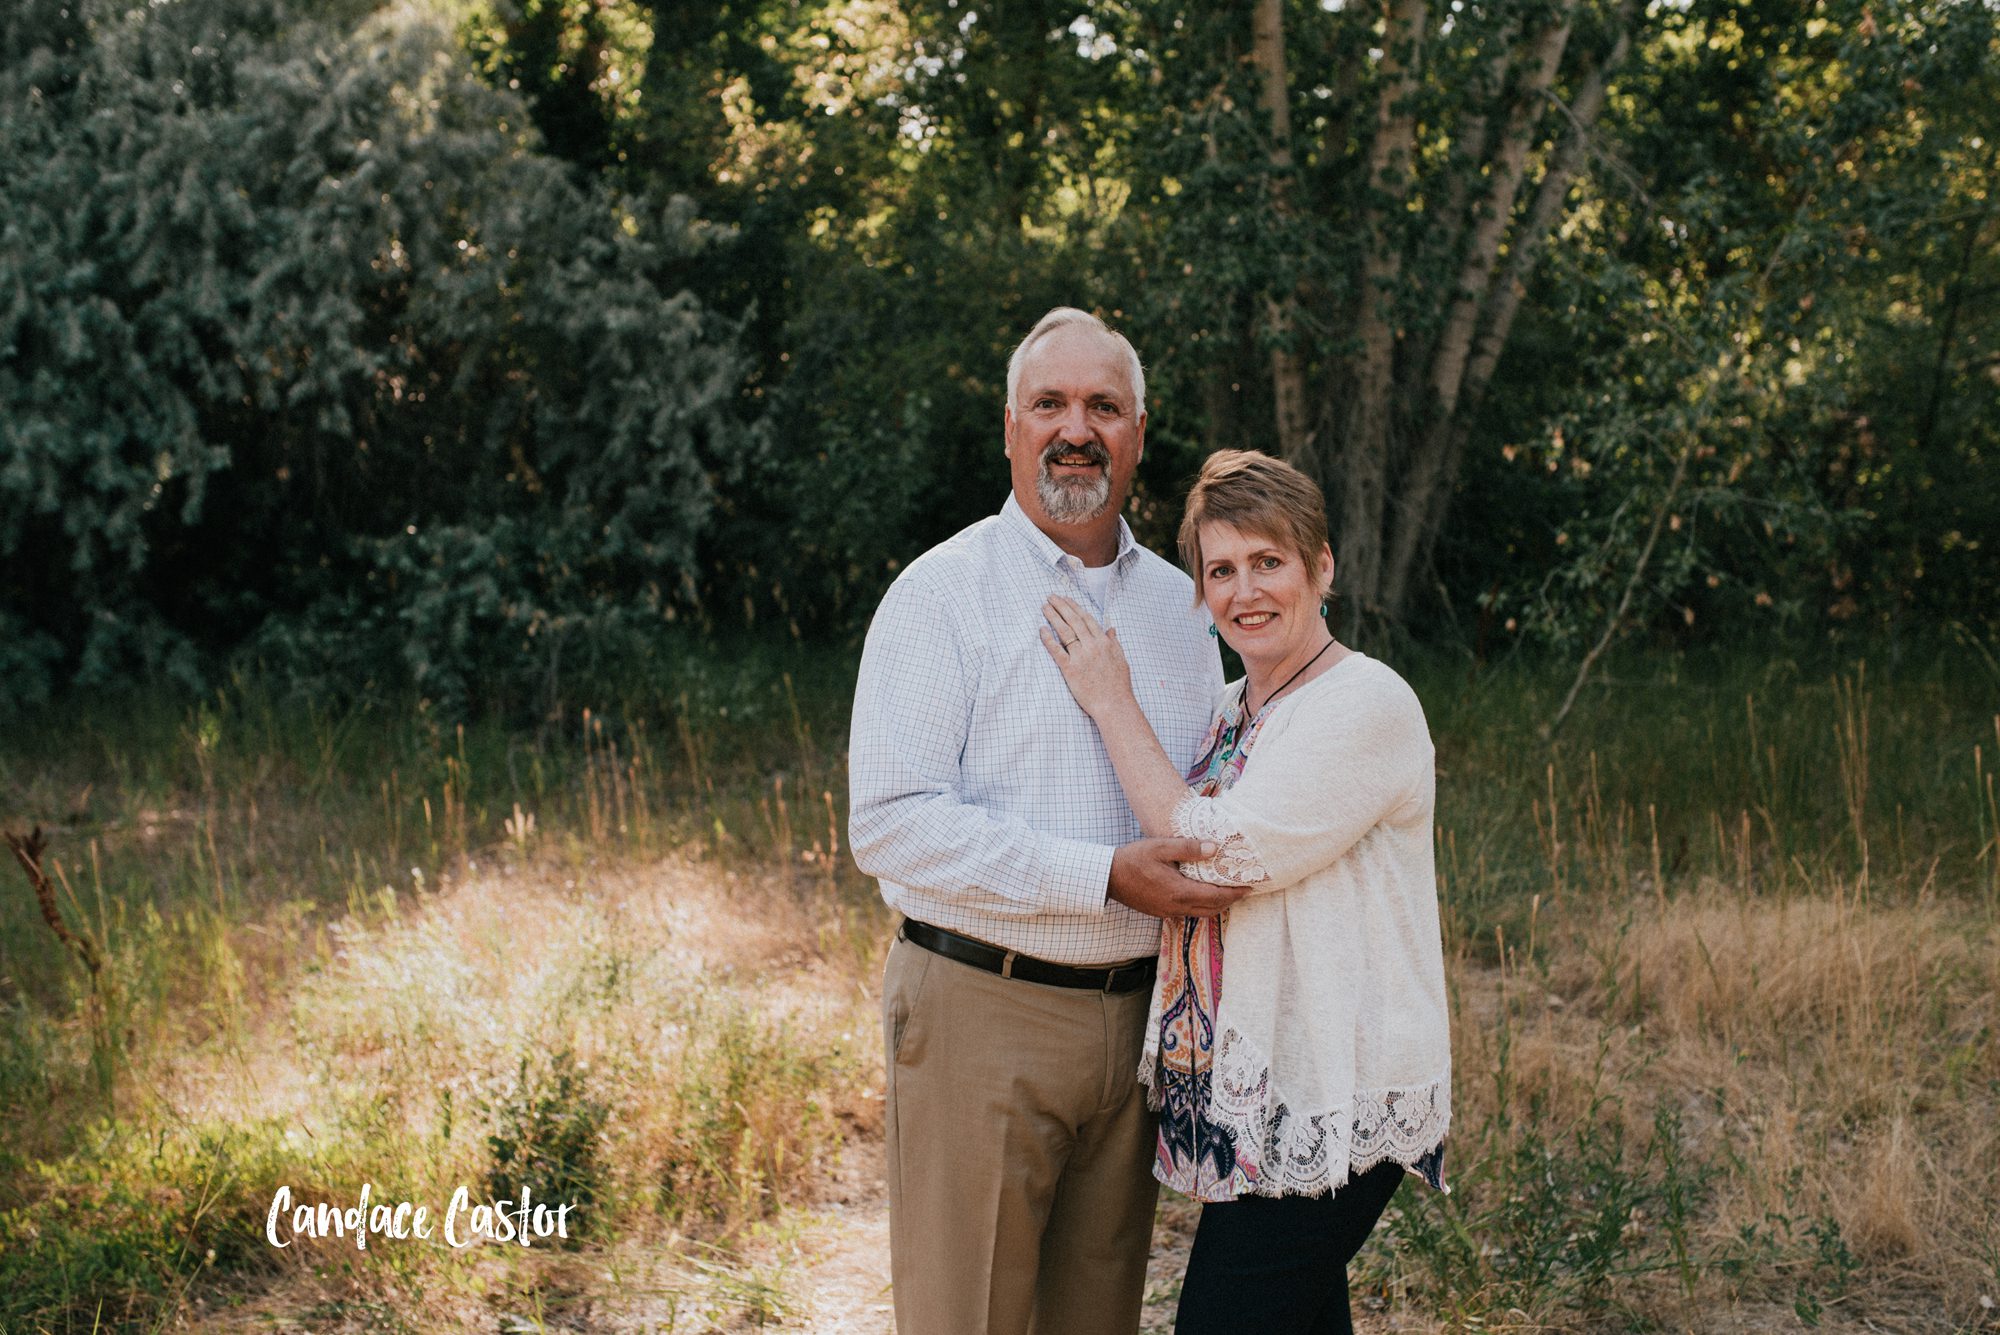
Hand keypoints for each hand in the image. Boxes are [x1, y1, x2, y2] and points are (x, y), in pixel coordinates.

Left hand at [1039, 595, 1135, 719]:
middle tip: (1050, 597)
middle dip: (1061, 606)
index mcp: (1104, 642)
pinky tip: (1041, 629)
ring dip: (1053, 617)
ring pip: (1064, 631)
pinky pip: (1056, 650)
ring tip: (1044, 607)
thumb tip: (1111, 630)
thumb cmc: (1119, 685)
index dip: (1075, 607)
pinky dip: (1048, 639)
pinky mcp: (1070, 669)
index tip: (1066, 599)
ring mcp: (1080, 657)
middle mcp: (1092, 646)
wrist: (1114, 704)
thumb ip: (1114, 643)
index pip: (1087, 619)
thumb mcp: (1121, 660)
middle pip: (1073, 621)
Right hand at [1108, 837, 1250, 918]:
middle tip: (1244, 889)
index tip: (1251, 886)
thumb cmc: (1133, 859)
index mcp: (1179, 891)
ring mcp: (1168, 911)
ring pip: (1201, 913)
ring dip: (1217, 904)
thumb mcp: (1161, 847)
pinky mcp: (1162, 912)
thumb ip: (1188, 847)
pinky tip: (1203, 894)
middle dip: (1230, 900)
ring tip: (1228, 892)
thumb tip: (1213, 847)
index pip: (1216, 896)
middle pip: (1213, 909)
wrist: (1108, 877)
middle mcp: (1177, 906)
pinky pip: (1189, 912)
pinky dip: (1202, 905)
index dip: (1235, 893)